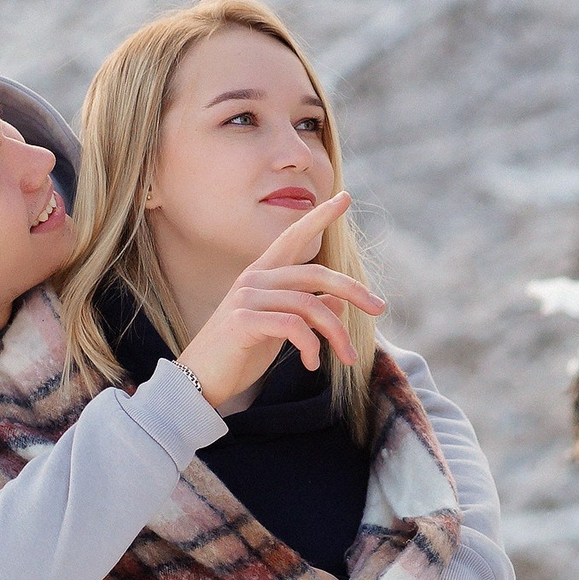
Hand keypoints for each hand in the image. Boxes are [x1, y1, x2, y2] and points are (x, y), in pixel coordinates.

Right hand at [175, 191, 384, 409]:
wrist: (199, 382)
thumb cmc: (237, 354)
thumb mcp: (278, 330)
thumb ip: (305, 311)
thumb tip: (339, 302)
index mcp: (261, 275)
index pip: (293, 238)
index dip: (319, 217)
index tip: (344, 198)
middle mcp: (253, 279)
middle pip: (315, 273)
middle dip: (353, 290)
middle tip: (379, 308)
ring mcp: (246, 298)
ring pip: (310, 305)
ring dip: (337, 334)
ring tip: (348, 357)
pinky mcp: (243, 321)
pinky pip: (293, 327)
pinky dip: (311, 346)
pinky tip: (312, 363)